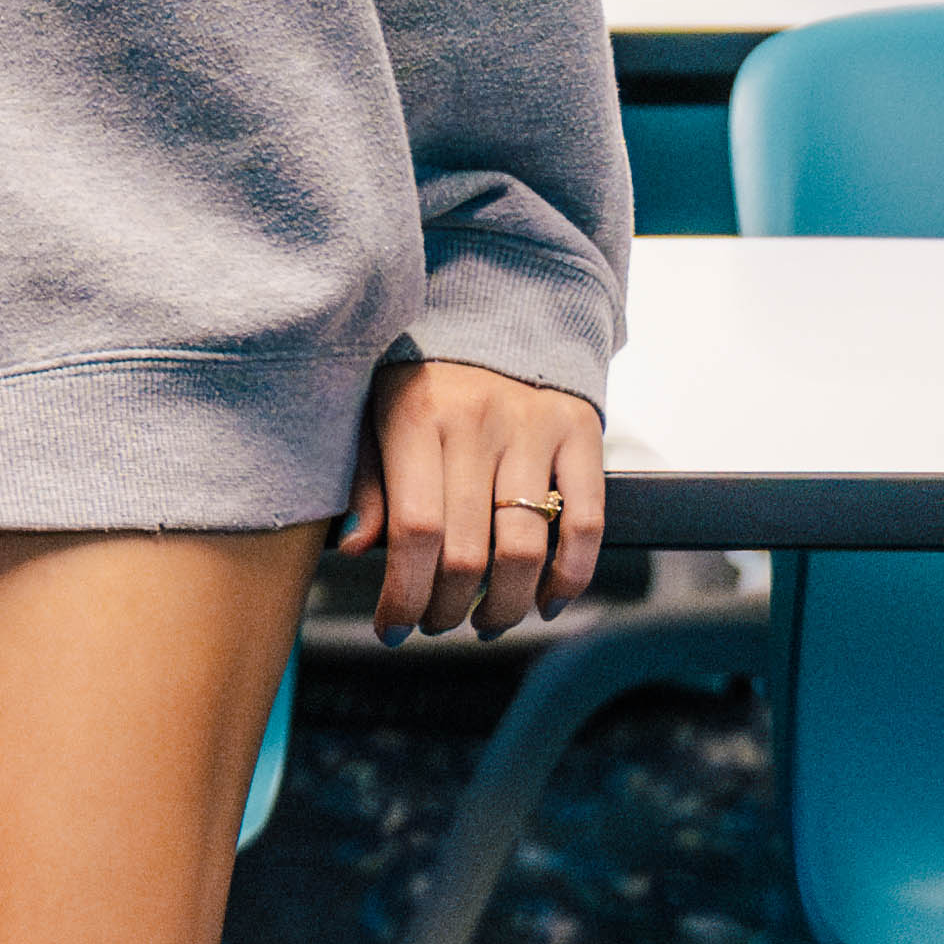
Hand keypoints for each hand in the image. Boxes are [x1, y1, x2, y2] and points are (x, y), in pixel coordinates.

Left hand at [351, 352, 606, 641]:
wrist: (496, 314)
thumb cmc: (424, 384)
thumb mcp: (375, 418)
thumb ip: (367, 484)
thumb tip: (356, 548)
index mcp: (417, 415)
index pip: (415, 529)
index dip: (404, 594)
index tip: (392, 628)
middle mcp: (478, 420)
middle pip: (467, 552)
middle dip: (446, 609)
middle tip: (434, 623)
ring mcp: (534, 426)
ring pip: (525, 549)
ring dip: (503, 607)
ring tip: (483, 621)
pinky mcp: (581, 431)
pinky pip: (586, 523)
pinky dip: (569, 578)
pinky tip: (544, 601)